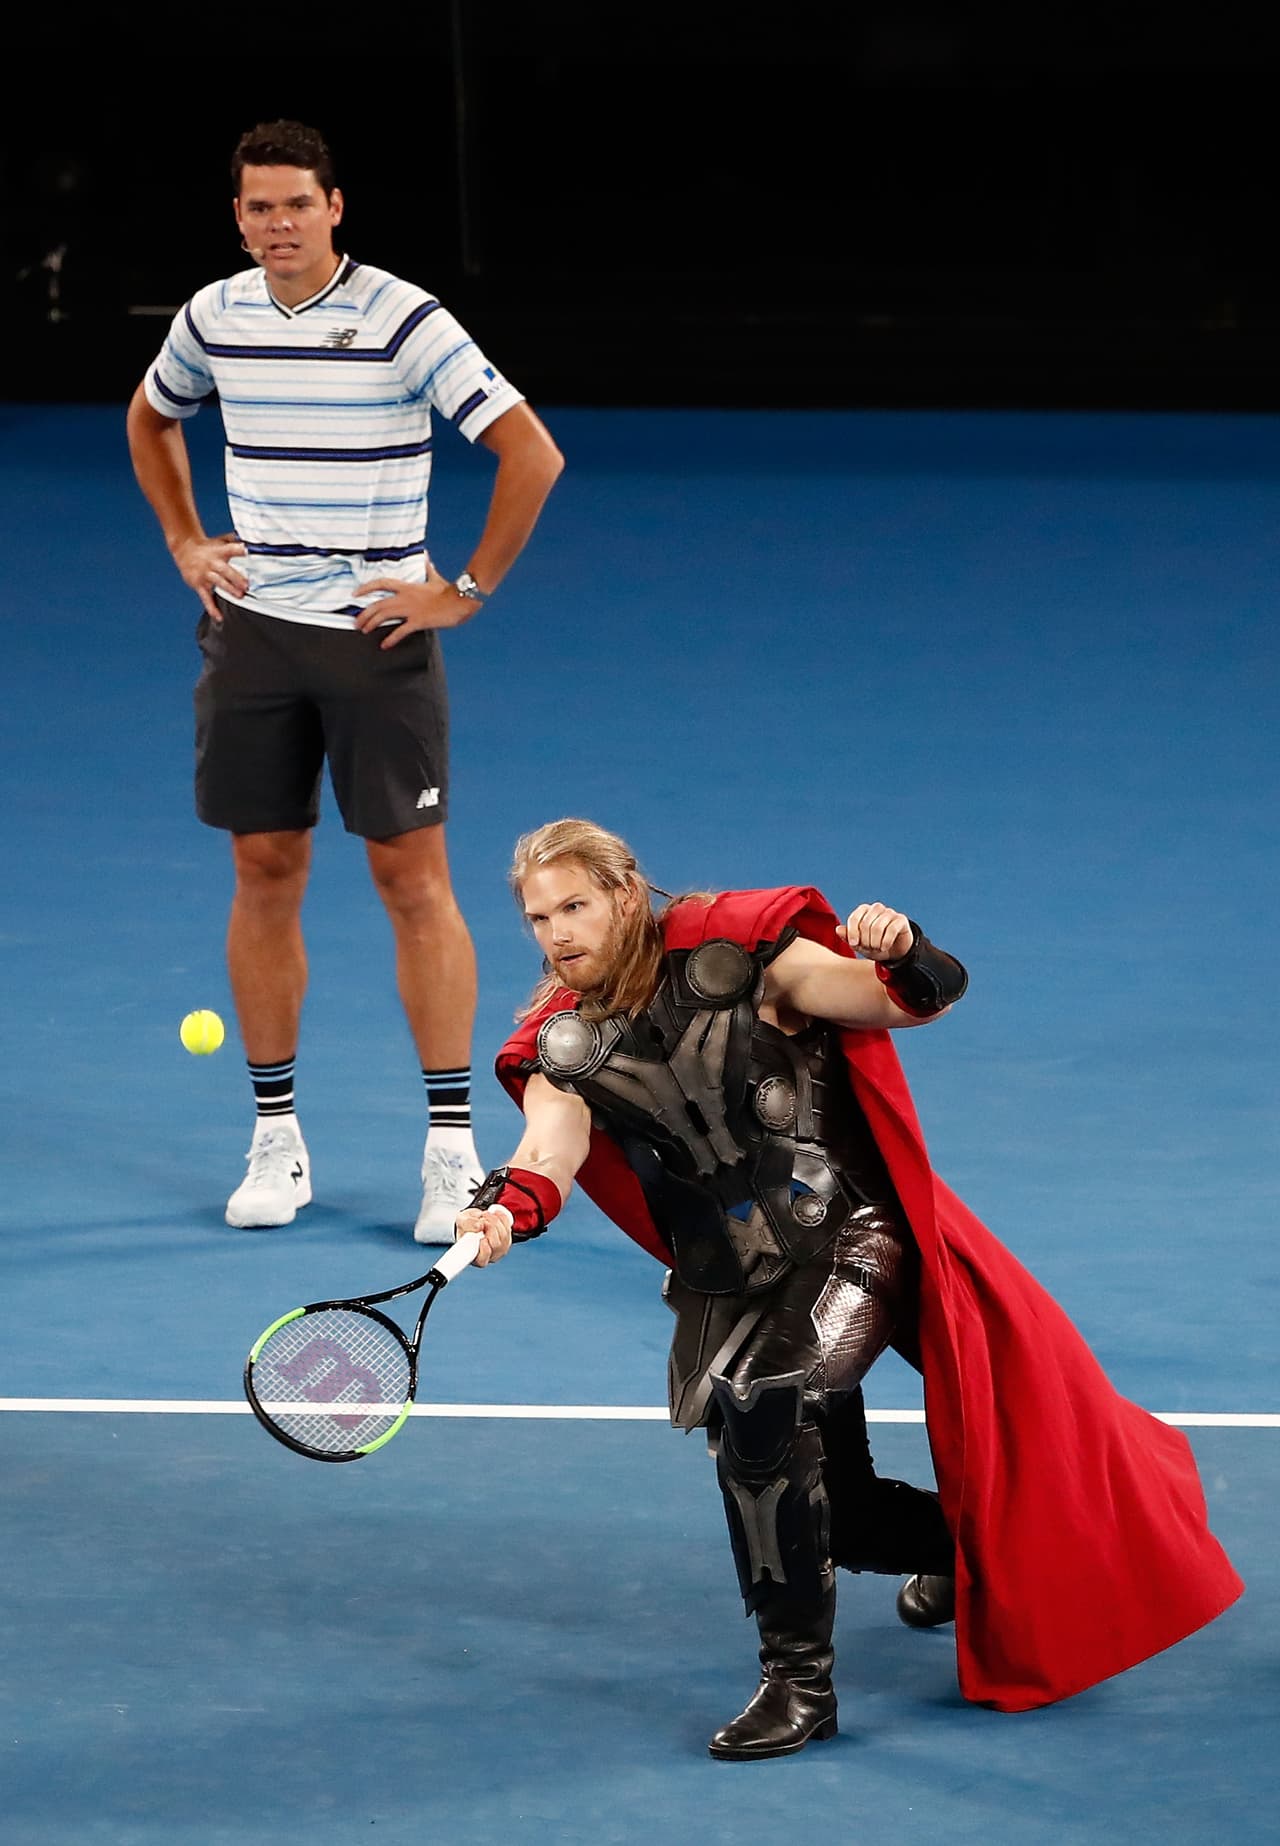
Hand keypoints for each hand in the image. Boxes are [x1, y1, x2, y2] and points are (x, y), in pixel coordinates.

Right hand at [172, 534, 247, 620]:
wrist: (184, 548)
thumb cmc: (208, 547)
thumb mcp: (221, 541)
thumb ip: (235, 542)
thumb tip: (254, 541)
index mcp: (220, 551)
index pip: (231, 549)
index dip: (240, 550)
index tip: (249, 551)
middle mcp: (212, 562)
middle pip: (225, 570)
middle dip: (236, 577)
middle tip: (246, 585)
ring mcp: (205, 573)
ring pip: (218, 582)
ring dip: (229, 589)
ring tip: (240, 596)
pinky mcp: (198, 584)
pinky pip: (205, 597)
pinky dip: (212, 608)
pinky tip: (219, 616)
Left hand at [352, 564, 481, 648]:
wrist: (460, 600)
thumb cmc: (449, 591)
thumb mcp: (435, 577)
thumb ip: (428, 568)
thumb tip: (427, 556)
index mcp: (407, 587)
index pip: (381, 583)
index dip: (366, 588)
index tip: (355, 594)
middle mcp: (405, 597)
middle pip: (378, 604)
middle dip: (364, 614)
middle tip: (357, 622)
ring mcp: (411, 609)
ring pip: (384, 615)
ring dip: (371, 624)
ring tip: (364, 631)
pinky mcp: (418, 621)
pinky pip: (400, 631)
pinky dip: (391, 639)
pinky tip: (384, 645)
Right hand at [453, 1204, 512, 1266]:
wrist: (475, 1221)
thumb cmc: (466, 1226)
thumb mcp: (461, 1222)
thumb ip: (467, 1224)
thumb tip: (479, 1226)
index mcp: (474, 1256)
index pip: (482, 1260)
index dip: (484, 1250)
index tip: (483, 1239)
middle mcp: (489, 1256)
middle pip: (496, 1245)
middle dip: (490, 1227)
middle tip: (482, 1219)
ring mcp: (500, 1249)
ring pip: (504, 1235)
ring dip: (495, 1221)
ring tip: (485, 1215)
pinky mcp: (507, 1240)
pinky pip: (508, 1227)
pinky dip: (502, 1218)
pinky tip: (494, 1214)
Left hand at [837, 903, 914, 962]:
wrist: (894, 952)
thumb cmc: (874, 946)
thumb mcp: (859, 945)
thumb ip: (848, 937)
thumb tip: (837, 929)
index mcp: (864, 910)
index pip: (854, 918)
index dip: (852, 932)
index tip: (854, 944)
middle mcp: (876, 908)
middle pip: (865, 924)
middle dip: (866, 941)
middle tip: (869, 949)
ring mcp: (889, 912)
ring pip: (877, 927)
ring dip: (875, 943)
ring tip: (877, 949)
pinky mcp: (901, 919)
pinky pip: (891, 929)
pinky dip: (886, 942)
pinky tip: (884, 948)